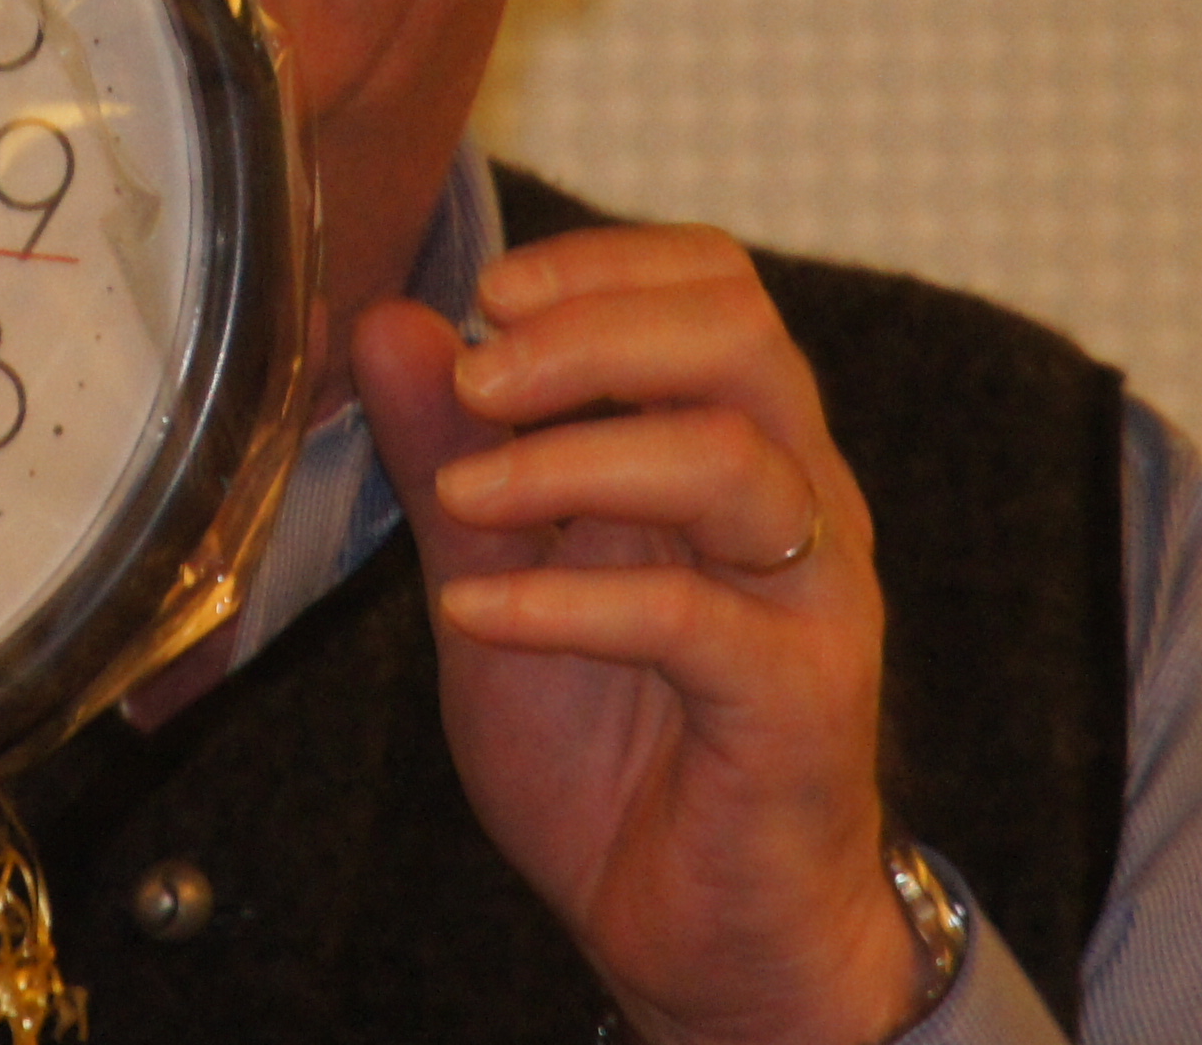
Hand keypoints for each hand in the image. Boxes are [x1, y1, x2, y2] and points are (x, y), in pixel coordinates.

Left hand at [354, 226, 934, 1044]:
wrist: (690, 933)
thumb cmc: (614, 751)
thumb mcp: (500, 577)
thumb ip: (451, 454)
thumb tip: (390, 321)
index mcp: (741, 445)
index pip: (716, 285)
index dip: (603, 266)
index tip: (486, 297)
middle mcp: (799, 501)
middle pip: (740, 340)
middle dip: (594, 334)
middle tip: (476, 377)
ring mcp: (811, 599)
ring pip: (732, 461)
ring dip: (573, 460)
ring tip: (463, 498)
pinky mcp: (799, 702)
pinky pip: (694, 621)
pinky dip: (571, 604)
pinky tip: (476, 617)